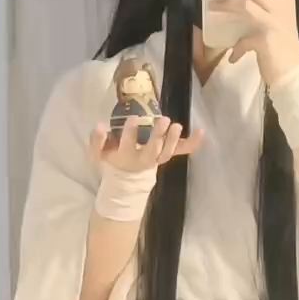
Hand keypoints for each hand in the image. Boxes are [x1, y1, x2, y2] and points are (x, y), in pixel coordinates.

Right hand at [89, 114, 203, 173]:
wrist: (126, 180)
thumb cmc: (111, 161)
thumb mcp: (98, 154)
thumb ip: (96, 141)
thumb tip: (99, 125)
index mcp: (126, 156)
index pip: (128, 145)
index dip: (130, 133)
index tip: (133, 119)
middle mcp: (144, 159)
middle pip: (153, 151)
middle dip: (158, 137)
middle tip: (164, 120)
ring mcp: (158, 158)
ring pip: (168, 153)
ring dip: (174, 140)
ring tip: (177, 125)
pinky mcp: (168, 155)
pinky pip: (183, 150)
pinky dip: (194, 143)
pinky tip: (202, 131)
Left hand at [207, 0, 298, 87]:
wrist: (291, 76)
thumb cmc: (281, 56)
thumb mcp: (266, 38)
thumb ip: (250, 36)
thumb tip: (233, 47)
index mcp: (286, 2)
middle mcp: (282, 7)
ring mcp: (274, 20)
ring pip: (246, 2)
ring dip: (224, 2)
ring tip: (209, 1)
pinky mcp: (266, 35)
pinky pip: (244, 31)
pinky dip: (235, 42)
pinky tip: (227, 50)